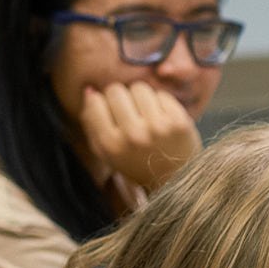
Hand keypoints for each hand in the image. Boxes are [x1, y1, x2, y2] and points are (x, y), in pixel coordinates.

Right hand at [78, 81, 203, 195]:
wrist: (176, 179)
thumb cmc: (136, 163)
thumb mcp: (106, 152)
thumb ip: (91, 122)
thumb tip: (90, 90)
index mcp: (111, 145)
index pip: (96, 101)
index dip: (103, 104)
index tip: (111, 114)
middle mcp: (133, 136)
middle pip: (116, 90)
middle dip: (121, 98)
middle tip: (130, 114)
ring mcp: (157, 128)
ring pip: (139, 88)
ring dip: (141, 98)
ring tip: (146, 115)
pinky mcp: (179, 122)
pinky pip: (161, 95)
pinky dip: (161, 104)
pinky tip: (163, 120)